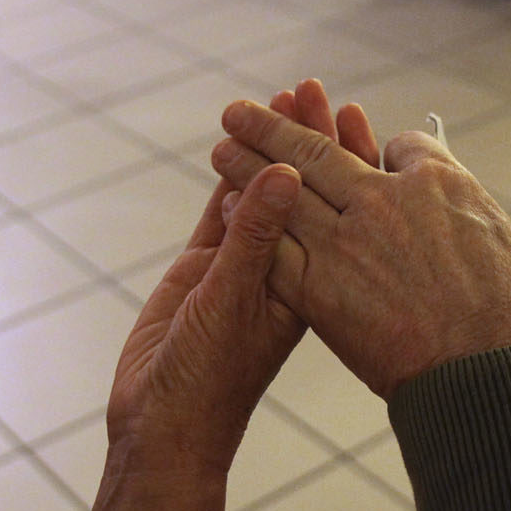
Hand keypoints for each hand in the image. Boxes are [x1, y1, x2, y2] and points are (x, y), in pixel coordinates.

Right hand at [106, 81, 375, 472]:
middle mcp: (287, 269)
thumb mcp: (234, 304)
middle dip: (308, 137)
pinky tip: (239, 145)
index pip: (335, 206)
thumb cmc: (209, 380)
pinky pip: (227, 212)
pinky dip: (232, 178)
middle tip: (309, 86)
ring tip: (281, 97)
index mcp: (311, 281)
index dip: (340, 155)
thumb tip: (289, 175)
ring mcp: (247, 267)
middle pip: (305, 189)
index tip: (345, 109)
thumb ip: (257, 238)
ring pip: (266, 195)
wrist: (164, 424)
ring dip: (273, 149)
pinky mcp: (208, 268)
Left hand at [211, 86, 510, 398]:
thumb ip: (464, 205)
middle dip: (274, 128)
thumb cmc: (510, 318)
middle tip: (239, 112)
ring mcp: (348, 244)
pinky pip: (274, 247)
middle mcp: (384, 201)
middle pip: (318, 152)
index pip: (396, 147)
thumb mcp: (501, 240)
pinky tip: (228, 208)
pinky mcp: (321, 292)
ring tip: (222, 146)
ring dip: (248, 166)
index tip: (345, 128)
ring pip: (285, 191)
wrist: (487, 378)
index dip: (363, 138)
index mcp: (436, 184)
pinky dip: (249, 224)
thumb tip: (439, 184)